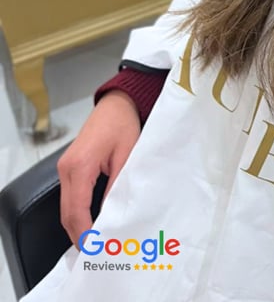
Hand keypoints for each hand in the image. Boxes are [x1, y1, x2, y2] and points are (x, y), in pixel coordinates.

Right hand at [57, 90, 140, 245]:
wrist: (117, 103)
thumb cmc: (123, 124)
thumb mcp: (127, 155)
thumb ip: (118, 185)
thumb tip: (113, 214)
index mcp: (80, 165)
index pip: (76, 209)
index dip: (85, 232)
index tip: (96, 248)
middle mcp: (66, 168)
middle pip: (66, 212)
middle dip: (79, 234)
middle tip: (96, 252)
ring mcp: (65, 168)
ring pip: (66, 207)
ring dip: (77, 225)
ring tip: (96, 241)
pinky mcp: (69, 167)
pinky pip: (69, 197)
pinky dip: (77, 213)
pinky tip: (91, 222)